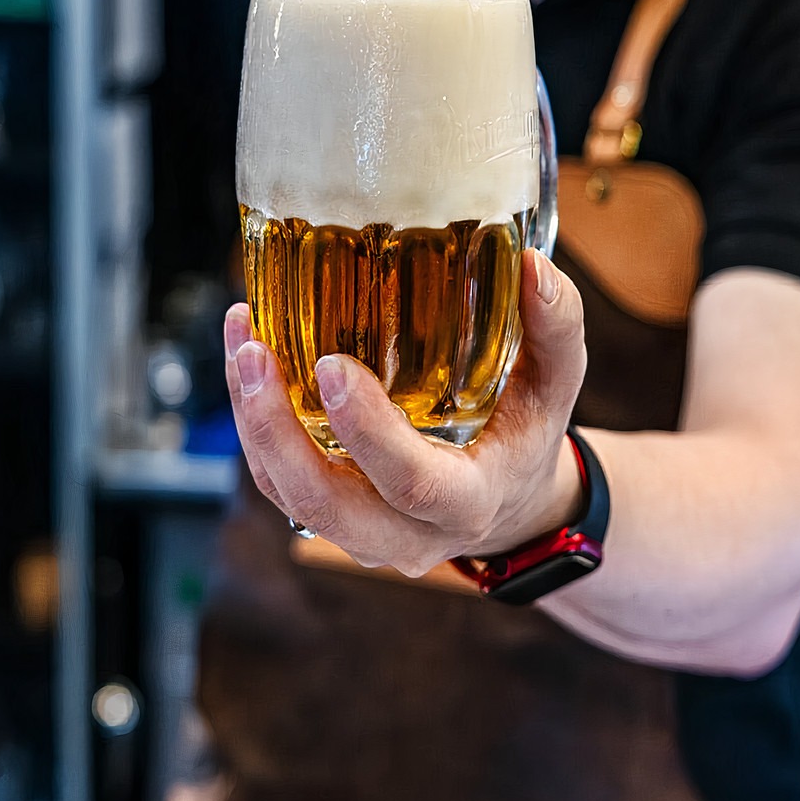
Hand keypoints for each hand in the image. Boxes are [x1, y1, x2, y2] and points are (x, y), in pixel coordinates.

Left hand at [224, 249, 586, 578]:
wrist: (509, 502)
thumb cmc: (528, 435)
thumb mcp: (557, 384)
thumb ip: (556, 327)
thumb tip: (533, 265)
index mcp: (468, 504)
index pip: (411, 483)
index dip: (367, 432)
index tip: (333, 364)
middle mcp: (407, 535)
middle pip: (325, 505)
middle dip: (277, 433)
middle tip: (256, 354)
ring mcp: (362, 533)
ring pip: (288, 494)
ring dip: (253, 421)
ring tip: (242, 341)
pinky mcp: (331, 513)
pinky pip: (279, 481)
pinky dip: (255, 422)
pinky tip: (246, 353)